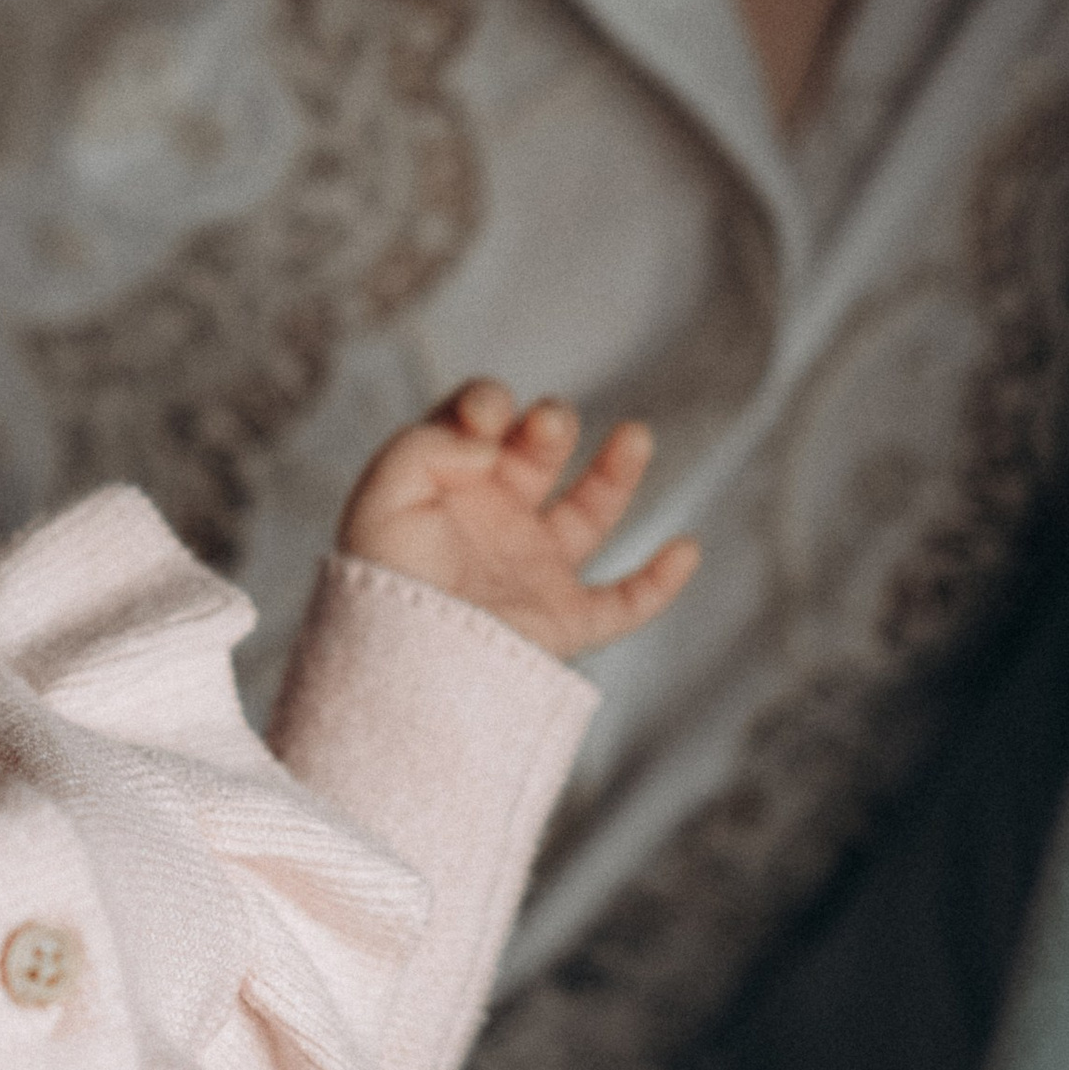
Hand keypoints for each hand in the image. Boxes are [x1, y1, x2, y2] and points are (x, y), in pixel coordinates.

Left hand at [336, 382, 698, 661]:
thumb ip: (429, 441)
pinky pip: (624, 604)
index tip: (486, 415)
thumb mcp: (383, 495)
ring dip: (617, 473)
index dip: (487, 402)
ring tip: (636, 435)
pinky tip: (687, 548)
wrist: (404, 667)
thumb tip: (490, 430)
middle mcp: (491, 523)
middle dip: (550, 425)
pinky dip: (661, 583)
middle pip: (537, 454)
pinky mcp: (561, 622)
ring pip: (589, 513)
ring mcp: (531, 572)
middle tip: (548, 424)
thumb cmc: (382, 585)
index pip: (477, 424)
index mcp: (445, 488)